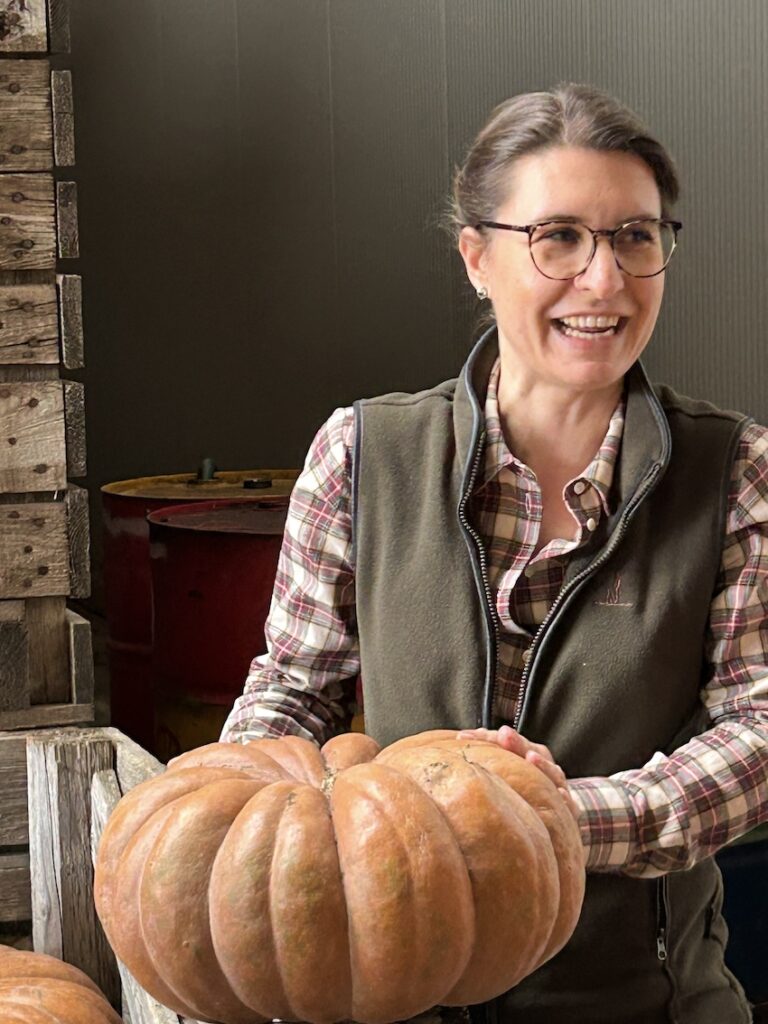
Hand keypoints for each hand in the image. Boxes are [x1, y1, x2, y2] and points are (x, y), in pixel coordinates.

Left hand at [456, 725, 578, 819]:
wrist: (558, 824)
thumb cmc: (521, 800)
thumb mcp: (504, 781)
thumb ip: (483, 766)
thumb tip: (447, 752)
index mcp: (525, 758)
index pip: (505, 743)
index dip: (487, 738)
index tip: (463, 736)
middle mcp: (542, 769)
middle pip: (531, 751)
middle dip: (516, 743)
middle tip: (503, 734)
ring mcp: (558, 788)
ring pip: (552, 773)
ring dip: (543, 765)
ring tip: (532, 758)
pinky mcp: (569, 812)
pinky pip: (569, 805)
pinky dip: (566, 799)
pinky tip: (560, 795)